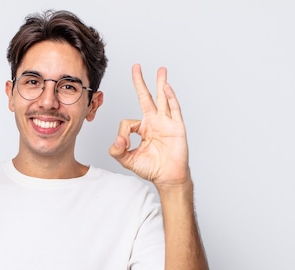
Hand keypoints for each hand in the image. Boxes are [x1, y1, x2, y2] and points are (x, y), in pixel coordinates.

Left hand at [109, 65, 190, 186]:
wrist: (167, 177)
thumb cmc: (151, 168)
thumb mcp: (128, 160)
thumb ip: (117, 151)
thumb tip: (117, 140)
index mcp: (143, 128)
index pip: (128, 121)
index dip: (123, 133)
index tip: (124, 144)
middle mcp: (155, 122)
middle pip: (147, 97)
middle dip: (140, 82)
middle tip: (136, 67)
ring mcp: (166, 123)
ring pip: (163, 98)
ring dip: (161, 83)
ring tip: (161, 70)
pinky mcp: (177, 127)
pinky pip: (174, 109)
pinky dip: (171, 98)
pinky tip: (167, 87)